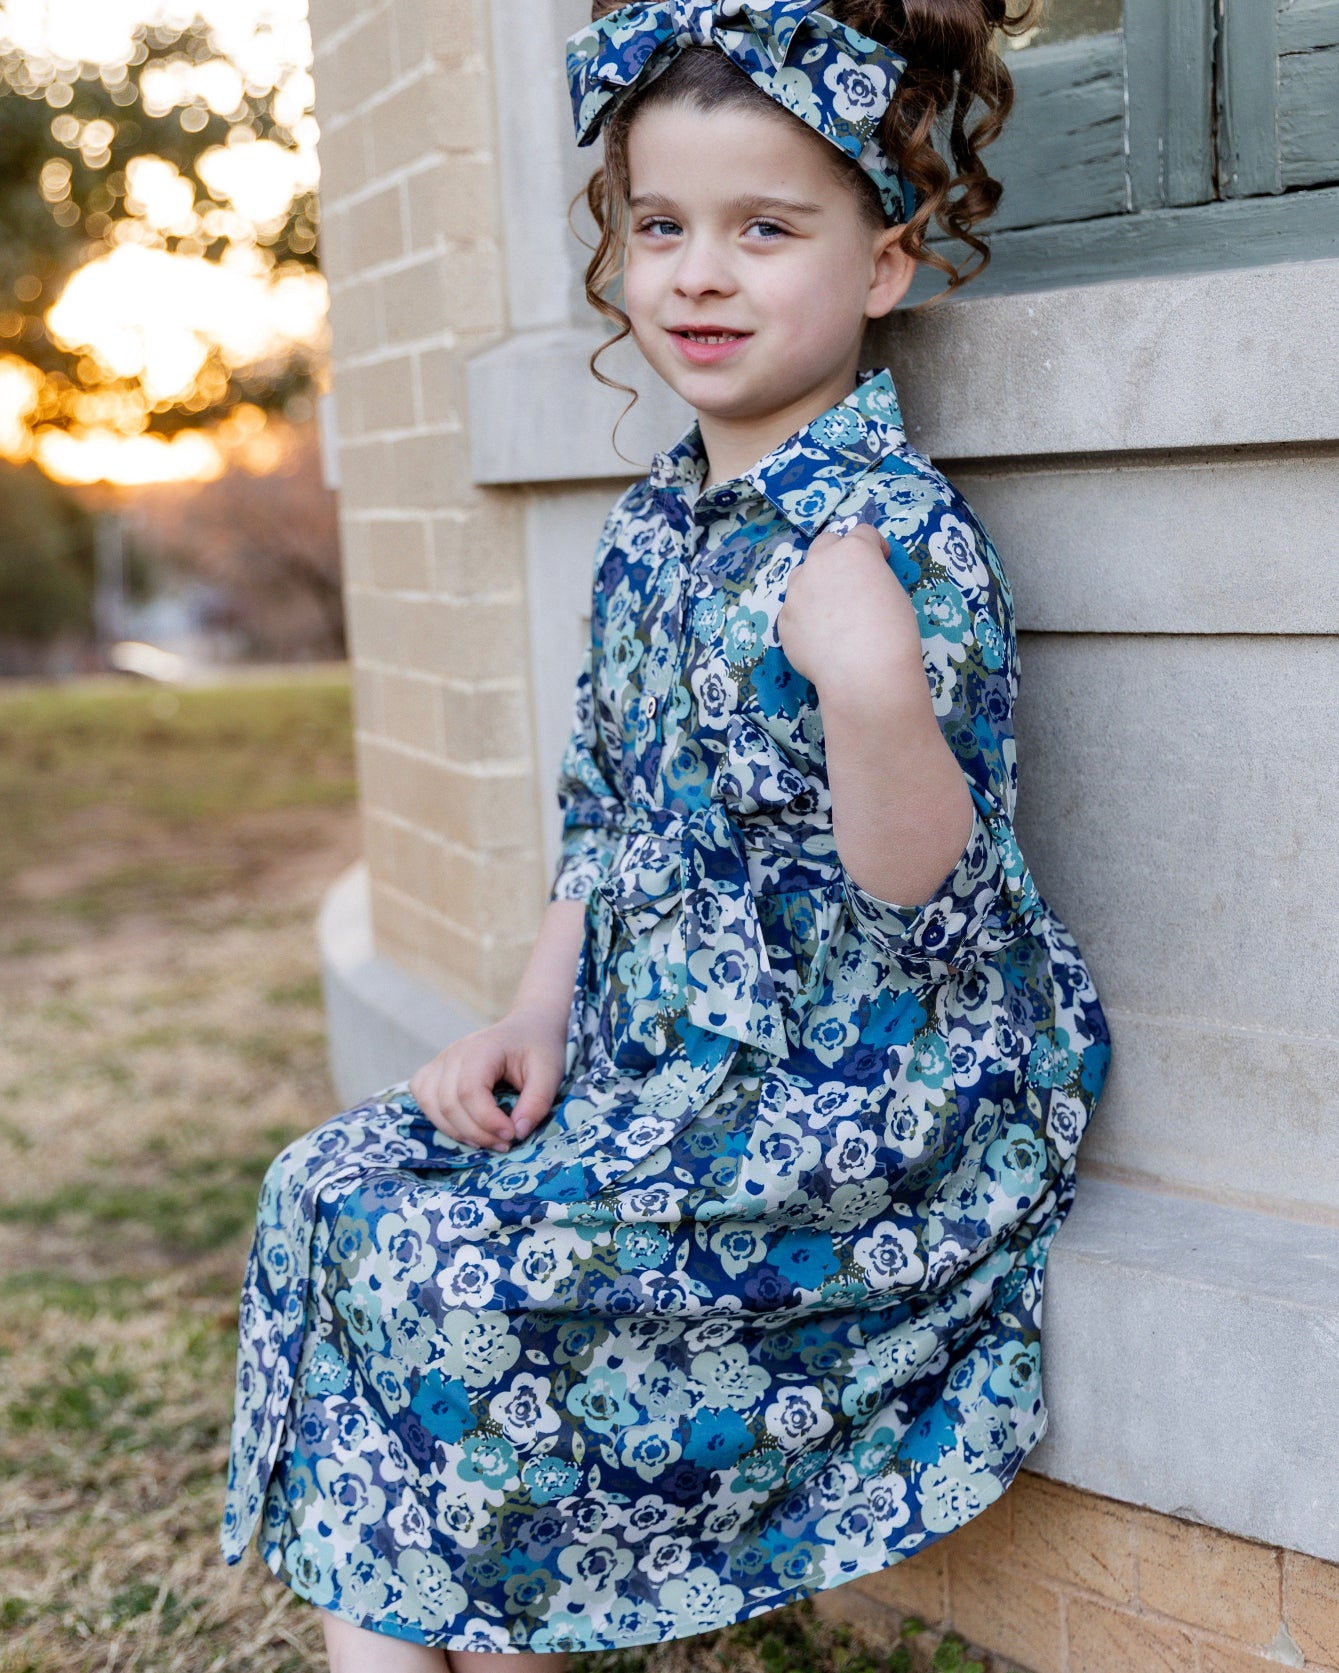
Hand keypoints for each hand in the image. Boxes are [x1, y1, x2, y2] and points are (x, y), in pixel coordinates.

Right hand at [408, 1003, 567, 1152]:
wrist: (528, 1026)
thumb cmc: (538, 1048)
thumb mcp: (550, 1073)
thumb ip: (537, 1102)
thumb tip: (518, 1132)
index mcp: (482, 1049)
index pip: (469, 1091)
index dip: (487, 1121)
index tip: (512, 1135)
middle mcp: (455, 1053)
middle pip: (448, 1103)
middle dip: (476, 1132)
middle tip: (505, 1142)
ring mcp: (441, 1060)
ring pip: (431, 1104)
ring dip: (457, 1131)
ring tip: (487, 1140)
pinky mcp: (435, 1070)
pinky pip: (422, 1097)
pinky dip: (438, 1118)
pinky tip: (465, 1127)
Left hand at [776, 523, 922, 694]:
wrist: (863, 673)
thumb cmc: (892, 633)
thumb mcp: (893, 593)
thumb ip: (872, 578)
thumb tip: (860, 586)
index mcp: (853, 550)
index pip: (863, 533)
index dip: (874, 546)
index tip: (881, 560)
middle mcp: (819, 563)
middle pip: (825, 544)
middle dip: (838, 555)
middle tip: (851, 580)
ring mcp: (796, 591)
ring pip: (803, 576)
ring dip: (816, 584)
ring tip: (832, 614)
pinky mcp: (784, 619)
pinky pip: (795, 610)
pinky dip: (806, 617)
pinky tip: (822, 639)